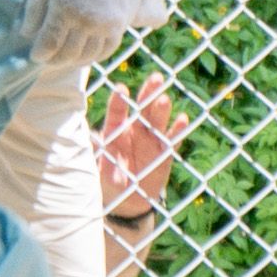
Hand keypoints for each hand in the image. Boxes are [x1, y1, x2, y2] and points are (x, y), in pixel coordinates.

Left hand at [22, 0, 164, 70]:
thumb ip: (33, 10)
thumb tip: (26, 35)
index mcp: (64, 9)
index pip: (50, 44)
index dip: (40, 54)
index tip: (35, 55)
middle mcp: (86, 20)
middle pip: (67, 54)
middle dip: (54, 60)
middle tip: (47, 59)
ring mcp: (105, 24)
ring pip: (87, 55)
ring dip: (72, 61)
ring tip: (63, 59)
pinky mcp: (119, 24)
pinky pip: (107, 50)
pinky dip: (94, 57)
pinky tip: (84, 56)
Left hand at [96, 73, 187, 217]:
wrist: (126, 199)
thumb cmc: (108, 178)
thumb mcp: (98, 170)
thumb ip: (99, 160)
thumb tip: (93, 151)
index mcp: (115, 131)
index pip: (117, 113)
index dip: (119, 102)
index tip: (121, 88)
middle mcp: (134, 131)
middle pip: (142, 109)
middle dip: (148, 93)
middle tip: (156, 78)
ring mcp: (150, 141)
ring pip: (157, 121)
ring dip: (161, 110)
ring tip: (164, 99)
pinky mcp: (164, 153)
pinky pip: (171, 140)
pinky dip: (177, 130)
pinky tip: (183, 119)